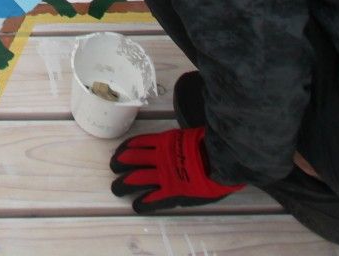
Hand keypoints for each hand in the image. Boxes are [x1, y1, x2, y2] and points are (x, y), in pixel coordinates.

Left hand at [109, 127, 242, 214]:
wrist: (224, 158)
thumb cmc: (213, 143)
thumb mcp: (192, 133)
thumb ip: (182, 136)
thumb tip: (181, 131)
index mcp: (164, 141)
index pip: (137, 143)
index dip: (125, 148)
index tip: (119, 152)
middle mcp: (159, 157)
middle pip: (130, 159)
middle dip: (119, 163)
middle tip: (114, 167)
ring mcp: (164, 175)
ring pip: (135, 180)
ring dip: (122, 184)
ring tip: (116, 188)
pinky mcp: (172, 192)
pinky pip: (152, 199)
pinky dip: (142, 204)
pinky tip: (137, 206)